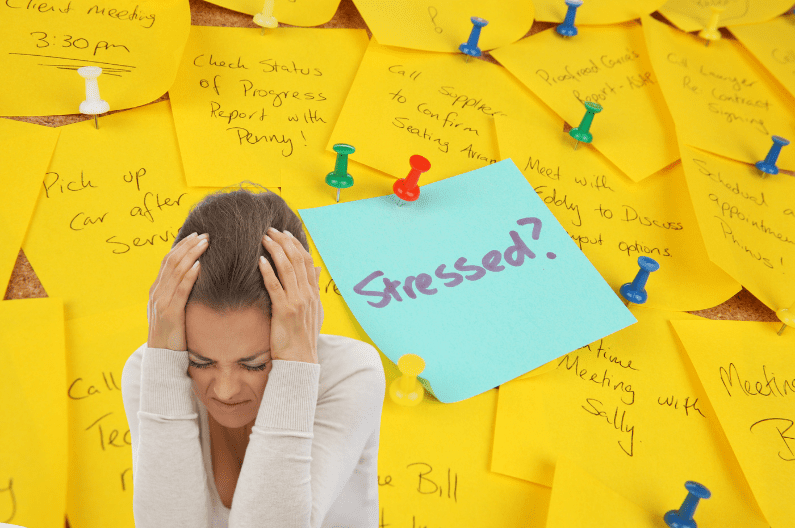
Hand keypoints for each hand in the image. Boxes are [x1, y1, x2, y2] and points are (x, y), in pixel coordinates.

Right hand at [147, 232, 209, 350]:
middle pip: (172, 261)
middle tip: (205, 234)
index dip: (182, 246)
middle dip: (189, 245)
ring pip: (176, 271)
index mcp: (156, 289)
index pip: (168, 260)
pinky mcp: (170, 313)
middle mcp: (156, 292)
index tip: (196, 235)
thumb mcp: (173, 309)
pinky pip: (180, 290)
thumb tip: (195, 277)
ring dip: (192, 254)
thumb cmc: (173, 333)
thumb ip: (178, 294)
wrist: (162, 357)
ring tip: (205, 243)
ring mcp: (161, 301)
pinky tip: (199, 265)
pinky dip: (189, 276)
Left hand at [258, 227, 321, 363]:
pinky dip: (268, 272)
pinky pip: (275, 286)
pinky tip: (260, 261)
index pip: (307, 261)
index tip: (285, 233)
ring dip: (275, 250)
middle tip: (270, 230)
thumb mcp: (315, 310)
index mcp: (313, 293)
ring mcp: (297, 301)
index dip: (296, 244)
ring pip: (287, 268)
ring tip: (264, 238)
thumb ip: (315, 288)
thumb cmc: (303, 337)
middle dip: (284, 242)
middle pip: (297, 260)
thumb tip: (318, 269)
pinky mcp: (284, 310)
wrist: (300, 360)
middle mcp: (307, 294)